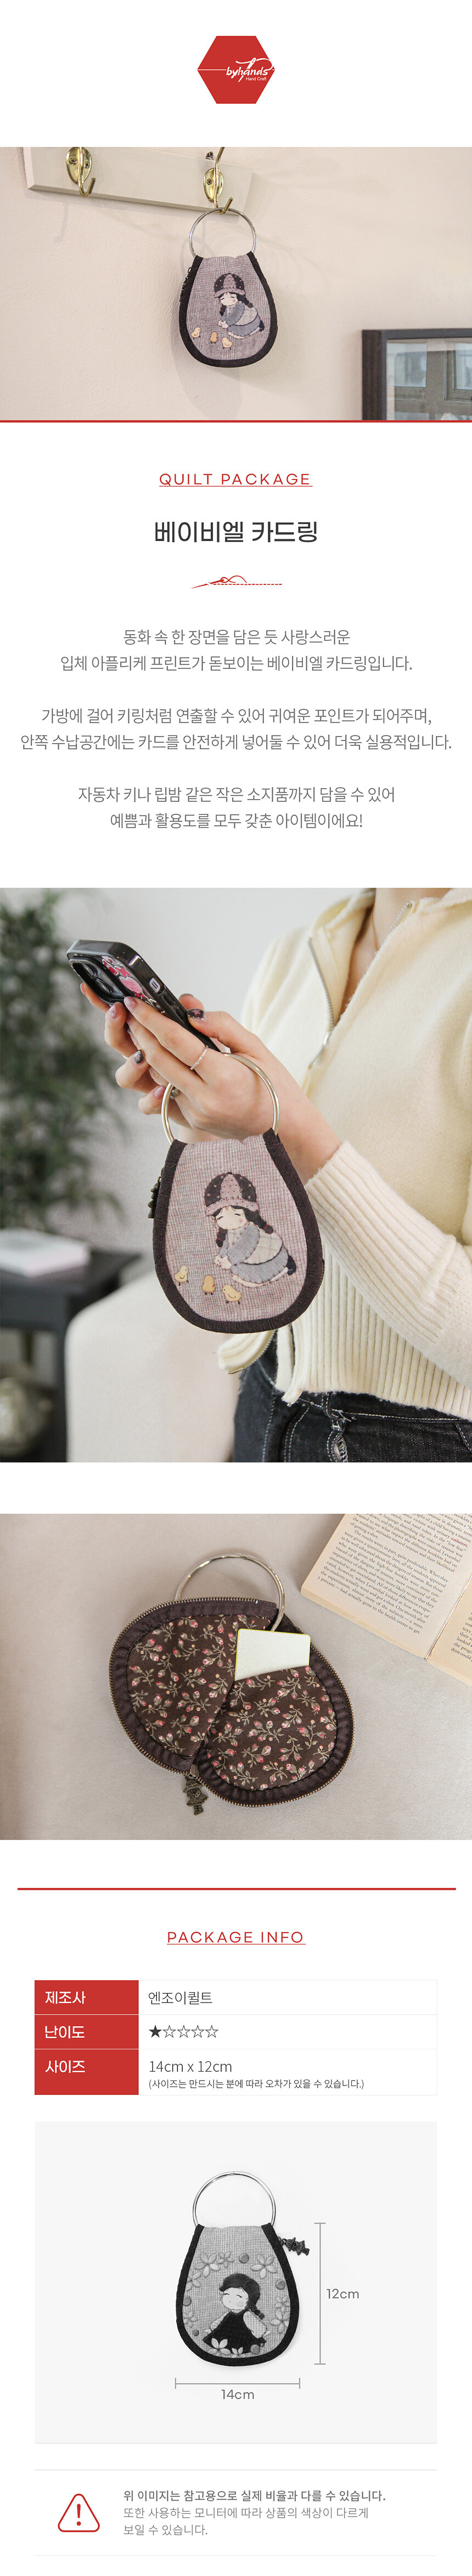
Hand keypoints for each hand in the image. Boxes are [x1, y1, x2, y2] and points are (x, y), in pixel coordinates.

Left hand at [80, 985, 338, 1183]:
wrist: (286, 1131)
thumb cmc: (276, 1086)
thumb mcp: (258, 1048)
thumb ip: (223, 1027)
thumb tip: (190, 1012)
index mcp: (224, 1077)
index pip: (177, 1042)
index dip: (152, 1020)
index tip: (137, 1002)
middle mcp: (205, 1100)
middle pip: (159, 1061)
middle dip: (140, 1033)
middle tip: (130, 1011)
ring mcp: (195, 1115)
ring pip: (156, 1079)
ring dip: (143, 1054)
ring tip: (139, 1032)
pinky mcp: (191, 1124)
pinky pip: (164, 1097)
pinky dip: (157, 1076)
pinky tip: (156, 1059)